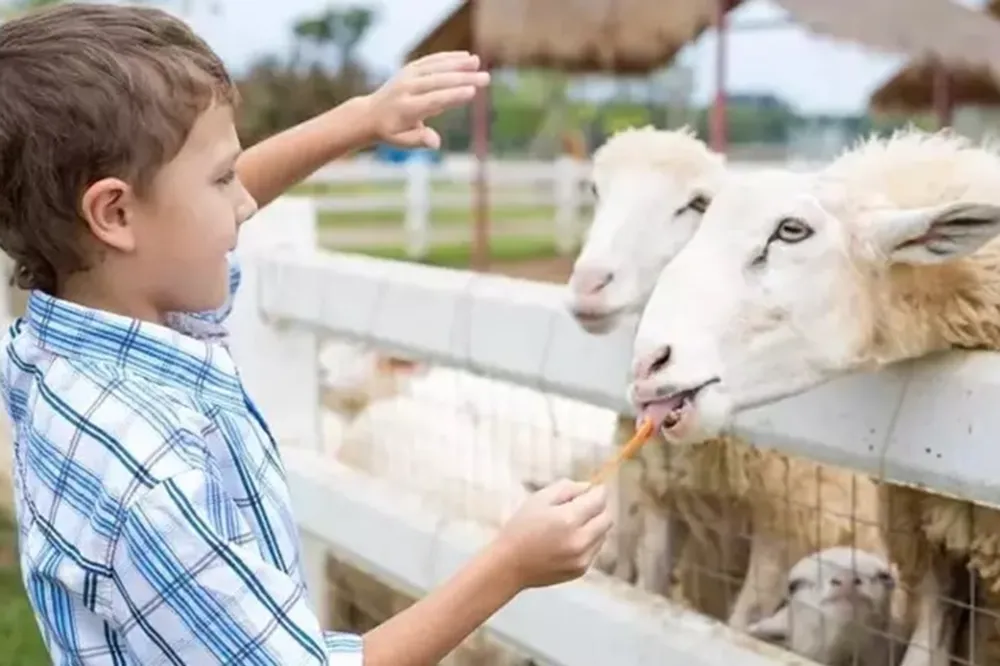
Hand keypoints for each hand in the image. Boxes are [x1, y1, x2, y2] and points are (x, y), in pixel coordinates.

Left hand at [363, 51, 489, 149]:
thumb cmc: (391, 132)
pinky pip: (431, 60)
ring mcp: (407, 76)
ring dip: (458, 63)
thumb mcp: (401, 142)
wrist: (370, 113)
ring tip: (477, 62)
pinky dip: (448, 57)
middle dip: (463, 79)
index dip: (453, 96)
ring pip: (435, 67)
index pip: (433, 100)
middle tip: (485, 78)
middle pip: (438, 81)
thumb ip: (419, 140)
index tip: (472, 92)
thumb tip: (435, 142)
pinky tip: (466, 57)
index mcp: (406, 108)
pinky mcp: (410, 68)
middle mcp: (407, 88)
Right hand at [491, 479, 611, 588]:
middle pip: (606, 518)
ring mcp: (582, 557)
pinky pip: (595, 549)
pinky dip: (588, 541)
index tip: (593, 489)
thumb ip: (567, 488)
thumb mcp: (539, 499)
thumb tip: (589, 487)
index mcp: (568, 519)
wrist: (509, 565)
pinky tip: (567, 541)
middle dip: (598, 508)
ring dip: (594, 525)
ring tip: (570, 525)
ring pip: (603, 534)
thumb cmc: (521, 528)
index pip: (599, 500)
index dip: (598, 491)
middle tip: (581, 506)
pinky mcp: (581, 570)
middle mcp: (580, 540)